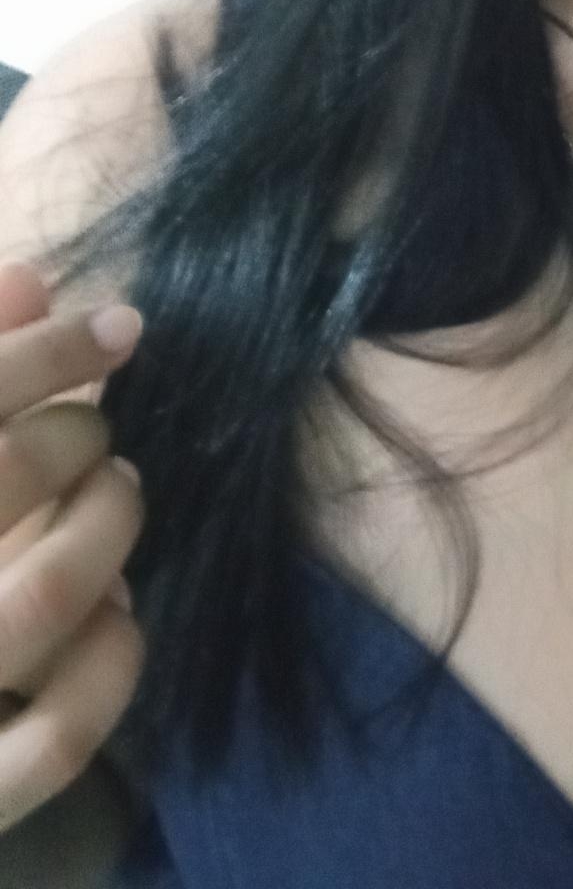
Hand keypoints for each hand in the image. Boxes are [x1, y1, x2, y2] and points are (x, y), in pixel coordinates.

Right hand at [0, 263, 144, 833]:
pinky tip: (119, 613)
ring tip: (119, 496)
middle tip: (98, 431)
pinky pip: (64, 734)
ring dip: (108, 528)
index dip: (51, 349)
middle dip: (75, 435)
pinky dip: (115, 661)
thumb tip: (28, 279)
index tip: (121, 325)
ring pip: (45, 593)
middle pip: (4, 477)